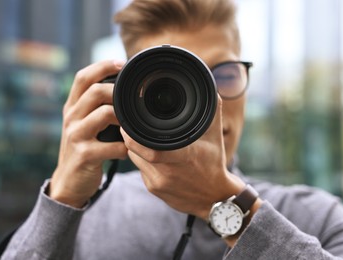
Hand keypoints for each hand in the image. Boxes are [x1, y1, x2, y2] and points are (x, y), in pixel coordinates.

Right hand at [49, 60, 127, 207]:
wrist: (69, 181)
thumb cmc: (84, 148)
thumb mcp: (83, 124)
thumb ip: (95, 107)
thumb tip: (122, 88)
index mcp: (72, 107)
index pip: (83, 77)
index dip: (102, 66)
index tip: (123, 63)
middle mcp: (71, 117)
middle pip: (95, 91)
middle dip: (119, 92)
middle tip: (134, 100)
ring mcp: (75, 135)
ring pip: (105, 114)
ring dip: (125, 119)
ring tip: (133, 126)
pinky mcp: (84, 155)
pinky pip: (113, 146)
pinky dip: (126, 147)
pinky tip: (128, 151)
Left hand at [121, 97, 245, 219]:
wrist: (214, 198)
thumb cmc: (214, 164)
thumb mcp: (215, 137)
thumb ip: (212, 112)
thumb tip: (211, 88)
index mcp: (181, 157)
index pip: (146, 147)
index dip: (132, 135)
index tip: (127, 122)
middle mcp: (166, 172)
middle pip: (135, 151)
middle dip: (131, 137)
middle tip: (131, 125)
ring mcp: (158, 183)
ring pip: (135, 160)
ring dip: (136, 148)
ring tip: (144, 138)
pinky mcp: (153, 189)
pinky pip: (140, 170)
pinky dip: (142, 160)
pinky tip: (152, 155)